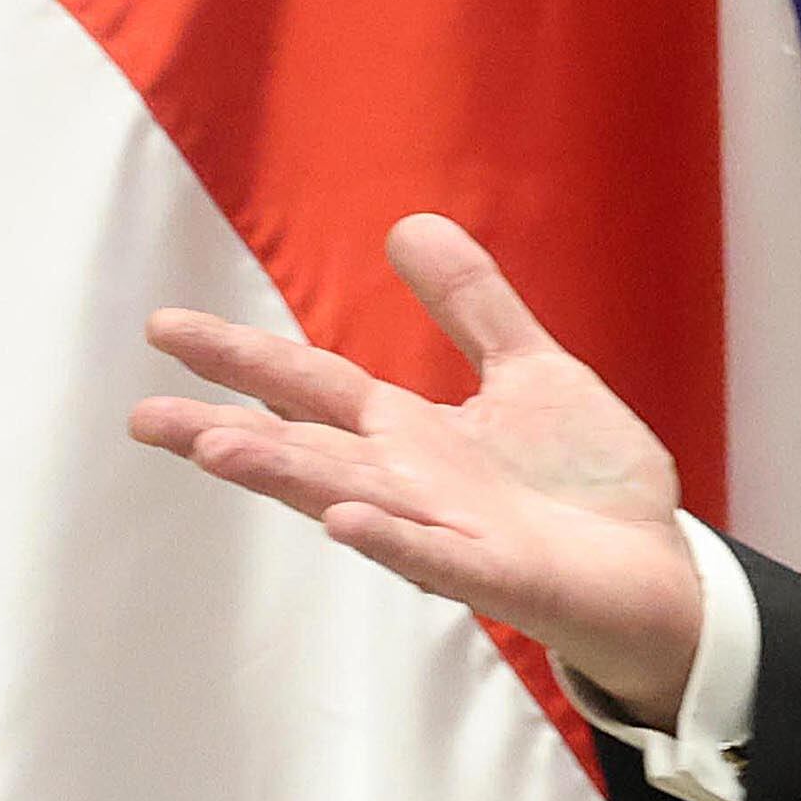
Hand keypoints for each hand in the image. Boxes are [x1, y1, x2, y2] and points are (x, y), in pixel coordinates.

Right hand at [129, 213, 707, 723]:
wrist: (657, 570)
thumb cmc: (585, 483)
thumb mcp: (531, 373)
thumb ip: (473, 307)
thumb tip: (408, 223)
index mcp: (414, 435)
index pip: (311, 386)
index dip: (242, 356)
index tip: (161, 327)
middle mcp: (414, 486)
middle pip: (306, 450)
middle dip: (226, 432)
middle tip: (143, 416)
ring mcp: (452, 535)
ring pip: (354, 501)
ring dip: (287, 478)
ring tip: (214, 448)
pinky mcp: (504, 577)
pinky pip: (442, 560)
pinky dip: (394, 539)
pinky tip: (344, 520)